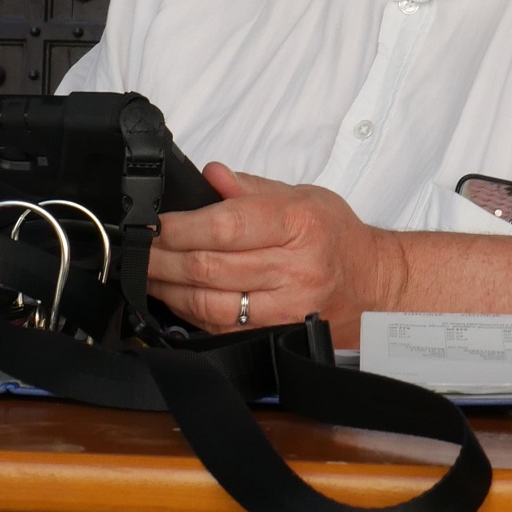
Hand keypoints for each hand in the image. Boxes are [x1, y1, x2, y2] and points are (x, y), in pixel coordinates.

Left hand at [146, 164, 406, 343]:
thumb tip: (210, 175)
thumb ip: (252, 188)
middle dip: (163, 257)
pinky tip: (175, 297)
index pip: (226, 225)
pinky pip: (219, 328)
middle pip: (210, 266)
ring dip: (168, 288)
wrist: (373, 286)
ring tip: (148, 272)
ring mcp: (285, 308)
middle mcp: (294, 268)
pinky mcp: (275, 336)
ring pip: (208, 302)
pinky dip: (189, 313)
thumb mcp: (305, 196)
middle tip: (138, 247)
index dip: (181, 227)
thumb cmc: (337, 237)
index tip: (156, 223)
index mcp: (299, 224)